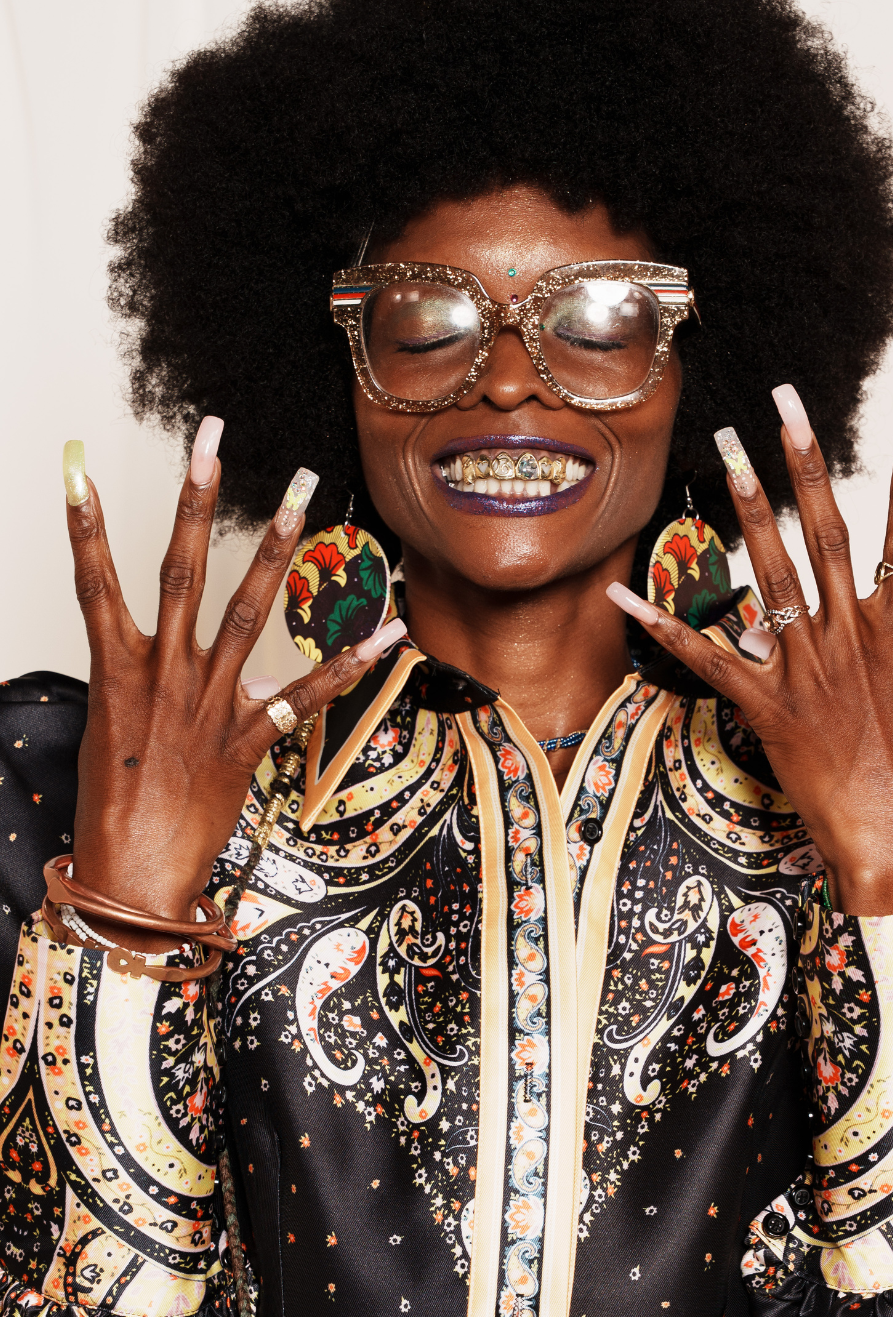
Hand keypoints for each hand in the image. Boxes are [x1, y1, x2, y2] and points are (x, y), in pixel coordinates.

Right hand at [64, 421, 406, 918]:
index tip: (77, 464)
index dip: (85, 522)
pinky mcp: (249, 740)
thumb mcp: (118, 732)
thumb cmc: (117, 807)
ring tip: (302, 492)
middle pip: (178, 570)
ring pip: (246, 610)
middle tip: (213, 437)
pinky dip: (352, 661)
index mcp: (116, 670)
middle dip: (195, 499)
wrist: (130, 880)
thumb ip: (155, 684)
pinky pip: (309, 692)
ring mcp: (208, 704)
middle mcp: (162, 676)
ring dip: (275, 547)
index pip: (92, 581)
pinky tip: (391, 628)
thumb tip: (208, 665)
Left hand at [607, 386, 892, 914]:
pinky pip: (708, 658)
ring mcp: (809, 668)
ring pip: (775, 574)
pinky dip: (664, 626)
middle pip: (827, 535)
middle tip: (787, 406)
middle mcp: (852, 638)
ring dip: (751, 509)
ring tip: (732, 454)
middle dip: (807, 465)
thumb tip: (835, 612)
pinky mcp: (769, 706)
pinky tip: (628, 592)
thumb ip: (874, 640)